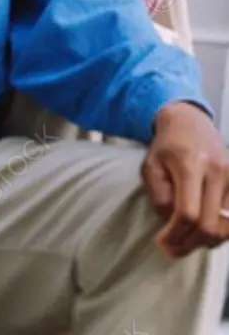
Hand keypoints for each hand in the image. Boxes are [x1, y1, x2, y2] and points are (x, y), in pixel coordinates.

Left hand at [143, 101, 228, 256]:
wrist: (190, 122)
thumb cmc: (166, 147)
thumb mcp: (151, 167)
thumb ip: (159, 196)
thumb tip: (173, 223)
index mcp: (190, 164)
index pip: (188, 213)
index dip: (175, 234)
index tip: (162, 241)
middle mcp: (216, 170)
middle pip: (209, 224)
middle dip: (189, 243)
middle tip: (172, 249)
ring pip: (226, 227)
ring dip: (206, 242)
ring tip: (187, 241)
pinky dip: (220, 233)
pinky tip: (202, 232)